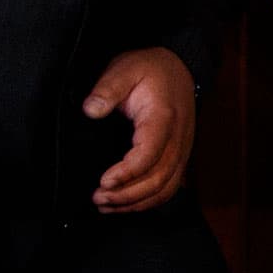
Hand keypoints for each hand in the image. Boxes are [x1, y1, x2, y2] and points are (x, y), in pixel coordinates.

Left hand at [83, 47, 196, 212]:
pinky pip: (169, 188)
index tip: (103, 181)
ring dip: (136, 202)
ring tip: (107, 205)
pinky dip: (148, 201)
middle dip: (126, 194)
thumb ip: (107, 89)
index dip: (127, 173)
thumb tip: (91, 110)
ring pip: (165, 189)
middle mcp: (177, 139)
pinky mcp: (179, 157)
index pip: (149, 154)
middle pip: (158, 179)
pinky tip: (126, 204)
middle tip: (98, 197)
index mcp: (163, 118)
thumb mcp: (125, 68)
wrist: (179, 67)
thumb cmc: (151, 70)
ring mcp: (181, 150)